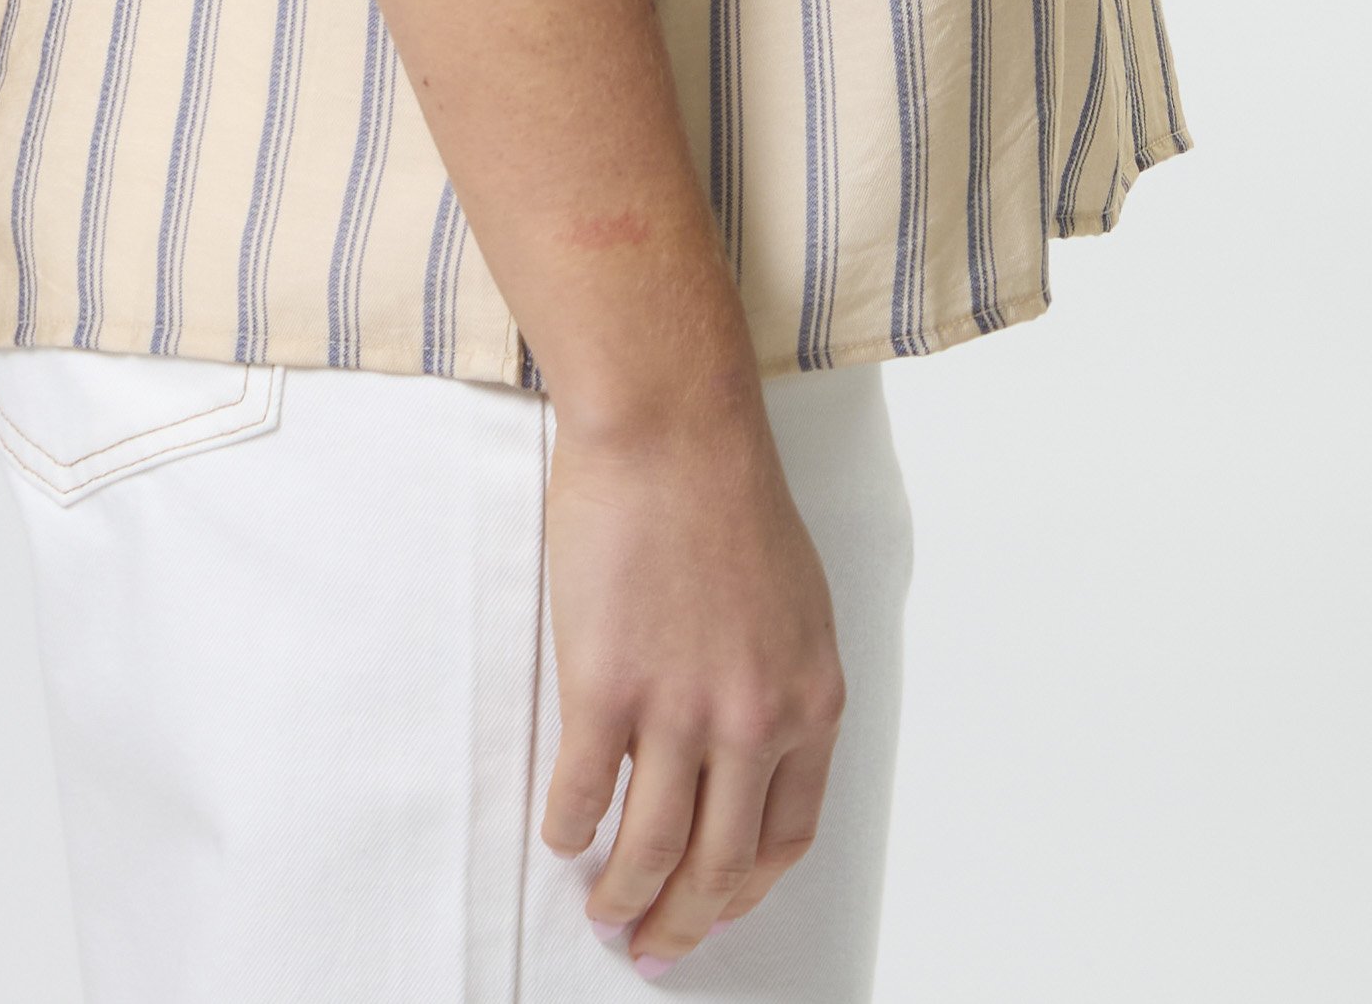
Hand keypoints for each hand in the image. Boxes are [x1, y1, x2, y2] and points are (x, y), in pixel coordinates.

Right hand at [538, 390, 846, 967]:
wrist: (672, 425)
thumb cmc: (729, 493)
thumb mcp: (796, 604)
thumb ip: (779, 688)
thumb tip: (746, 759)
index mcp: (809, 701)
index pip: (786, 837)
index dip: (746, 888)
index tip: (717, 908)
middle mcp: (754, 720)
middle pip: (720, 865)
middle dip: (683, 922)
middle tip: (653, 946)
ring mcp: (679, 708)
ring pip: (651, 849)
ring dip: (622, 897)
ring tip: (603, 911)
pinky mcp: (606, 687)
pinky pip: (582, 793)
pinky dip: (568, 830)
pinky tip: (562, 835)